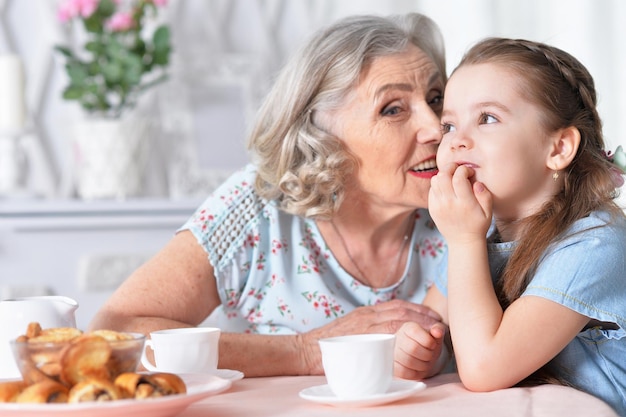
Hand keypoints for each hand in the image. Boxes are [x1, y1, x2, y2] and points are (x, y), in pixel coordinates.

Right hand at [298, 300, 442, 373]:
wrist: (306, 349)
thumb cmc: (328, 343)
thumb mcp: (351, 329)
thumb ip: (369, 328)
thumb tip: (391, 333)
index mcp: (366, 312)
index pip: (398, 305)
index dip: (418, 309)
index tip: (432, 316)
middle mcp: (367, 315)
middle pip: (402, 309)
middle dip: (423, 315)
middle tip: (439, 323)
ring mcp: (364, 325)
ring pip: (398, 318)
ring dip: (419, 323)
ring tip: (434, 330)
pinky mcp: (361, 335)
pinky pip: (387, 330)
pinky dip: (404, 330)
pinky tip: (416, 337)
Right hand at [393, 321, 446, 379]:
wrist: (420, 358)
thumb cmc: (427, 346)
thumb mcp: (435, 336)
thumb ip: (438, 330)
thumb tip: (438, 331)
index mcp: (408, 328)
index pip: (415, 332)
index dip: (428, 341)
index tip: (432, 345)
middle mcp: (397, 338)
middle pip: (413, 348)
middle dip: (427, 355)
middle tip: (429, 355)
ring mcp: (392, 353)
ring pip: (408, 362)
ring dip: (422, 365)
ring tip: (424, 362)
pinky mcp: (392, 367)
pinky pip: (403, 372)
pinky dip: (414, 373)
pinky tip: (417, 368)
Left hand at [429, 163, 491, 243]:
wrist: (463, 241)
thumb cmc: (478, 225)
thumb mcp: (488, 211)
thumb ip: (484, 195)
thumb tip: (476, 183)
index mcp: (465, 203)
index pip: (458, 178)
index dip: (464, 170)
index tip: (469, 172)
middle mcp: (449, 203)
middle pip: (443, 175)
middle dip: (451, 167)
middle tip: (457, 169)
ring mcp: (438, 206)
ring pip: (434, 181)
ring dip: (443, 175)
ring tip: (451, 178)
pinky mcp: (432, 208)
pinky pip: (431, 190)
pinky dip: (438, 185)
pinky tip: (446, 188)